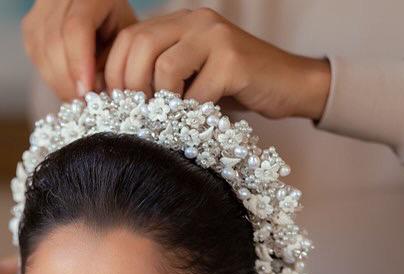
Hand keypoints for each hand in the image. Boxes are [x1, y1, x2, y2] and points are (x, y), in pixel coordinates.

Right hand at [22, 0, 137, 98]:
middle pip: (54, 42)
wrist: (100, 12)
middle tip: (83, 104)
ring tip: (77, 98)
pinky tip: (66, 85)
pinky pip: (35, 57)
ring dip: (58, 82)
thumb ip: (111, 62)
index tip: (86, 92)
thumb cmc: (117, 27)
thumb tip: (93, 93)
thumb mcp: (124, 40)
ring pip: (41, 52)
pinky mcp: (31, 25)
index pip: (76, 29)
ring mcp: (42, 9)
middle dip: (68, 80)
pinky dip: (50, 76)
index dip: (78, 64)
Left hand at [104, 8, 330, 121]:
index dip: (113, 74)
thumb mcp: (191, 78)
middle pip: (140, 47)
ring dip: (161, 102)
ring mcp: (215, 36)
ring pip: (164, 68)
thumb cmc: (236, 89)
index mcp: (179, 21)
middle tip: (139, 117)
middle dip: (131, 88)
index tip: (116, 106)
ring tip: (171, 120)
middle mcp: (195, 20)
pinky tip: (198, 122)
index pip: (128, 38)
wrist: (290, 85)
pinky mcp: (233, 60)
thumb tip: (114, 106)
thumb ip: (158, 79)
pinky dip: (191, 114)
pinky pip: (195, 93)